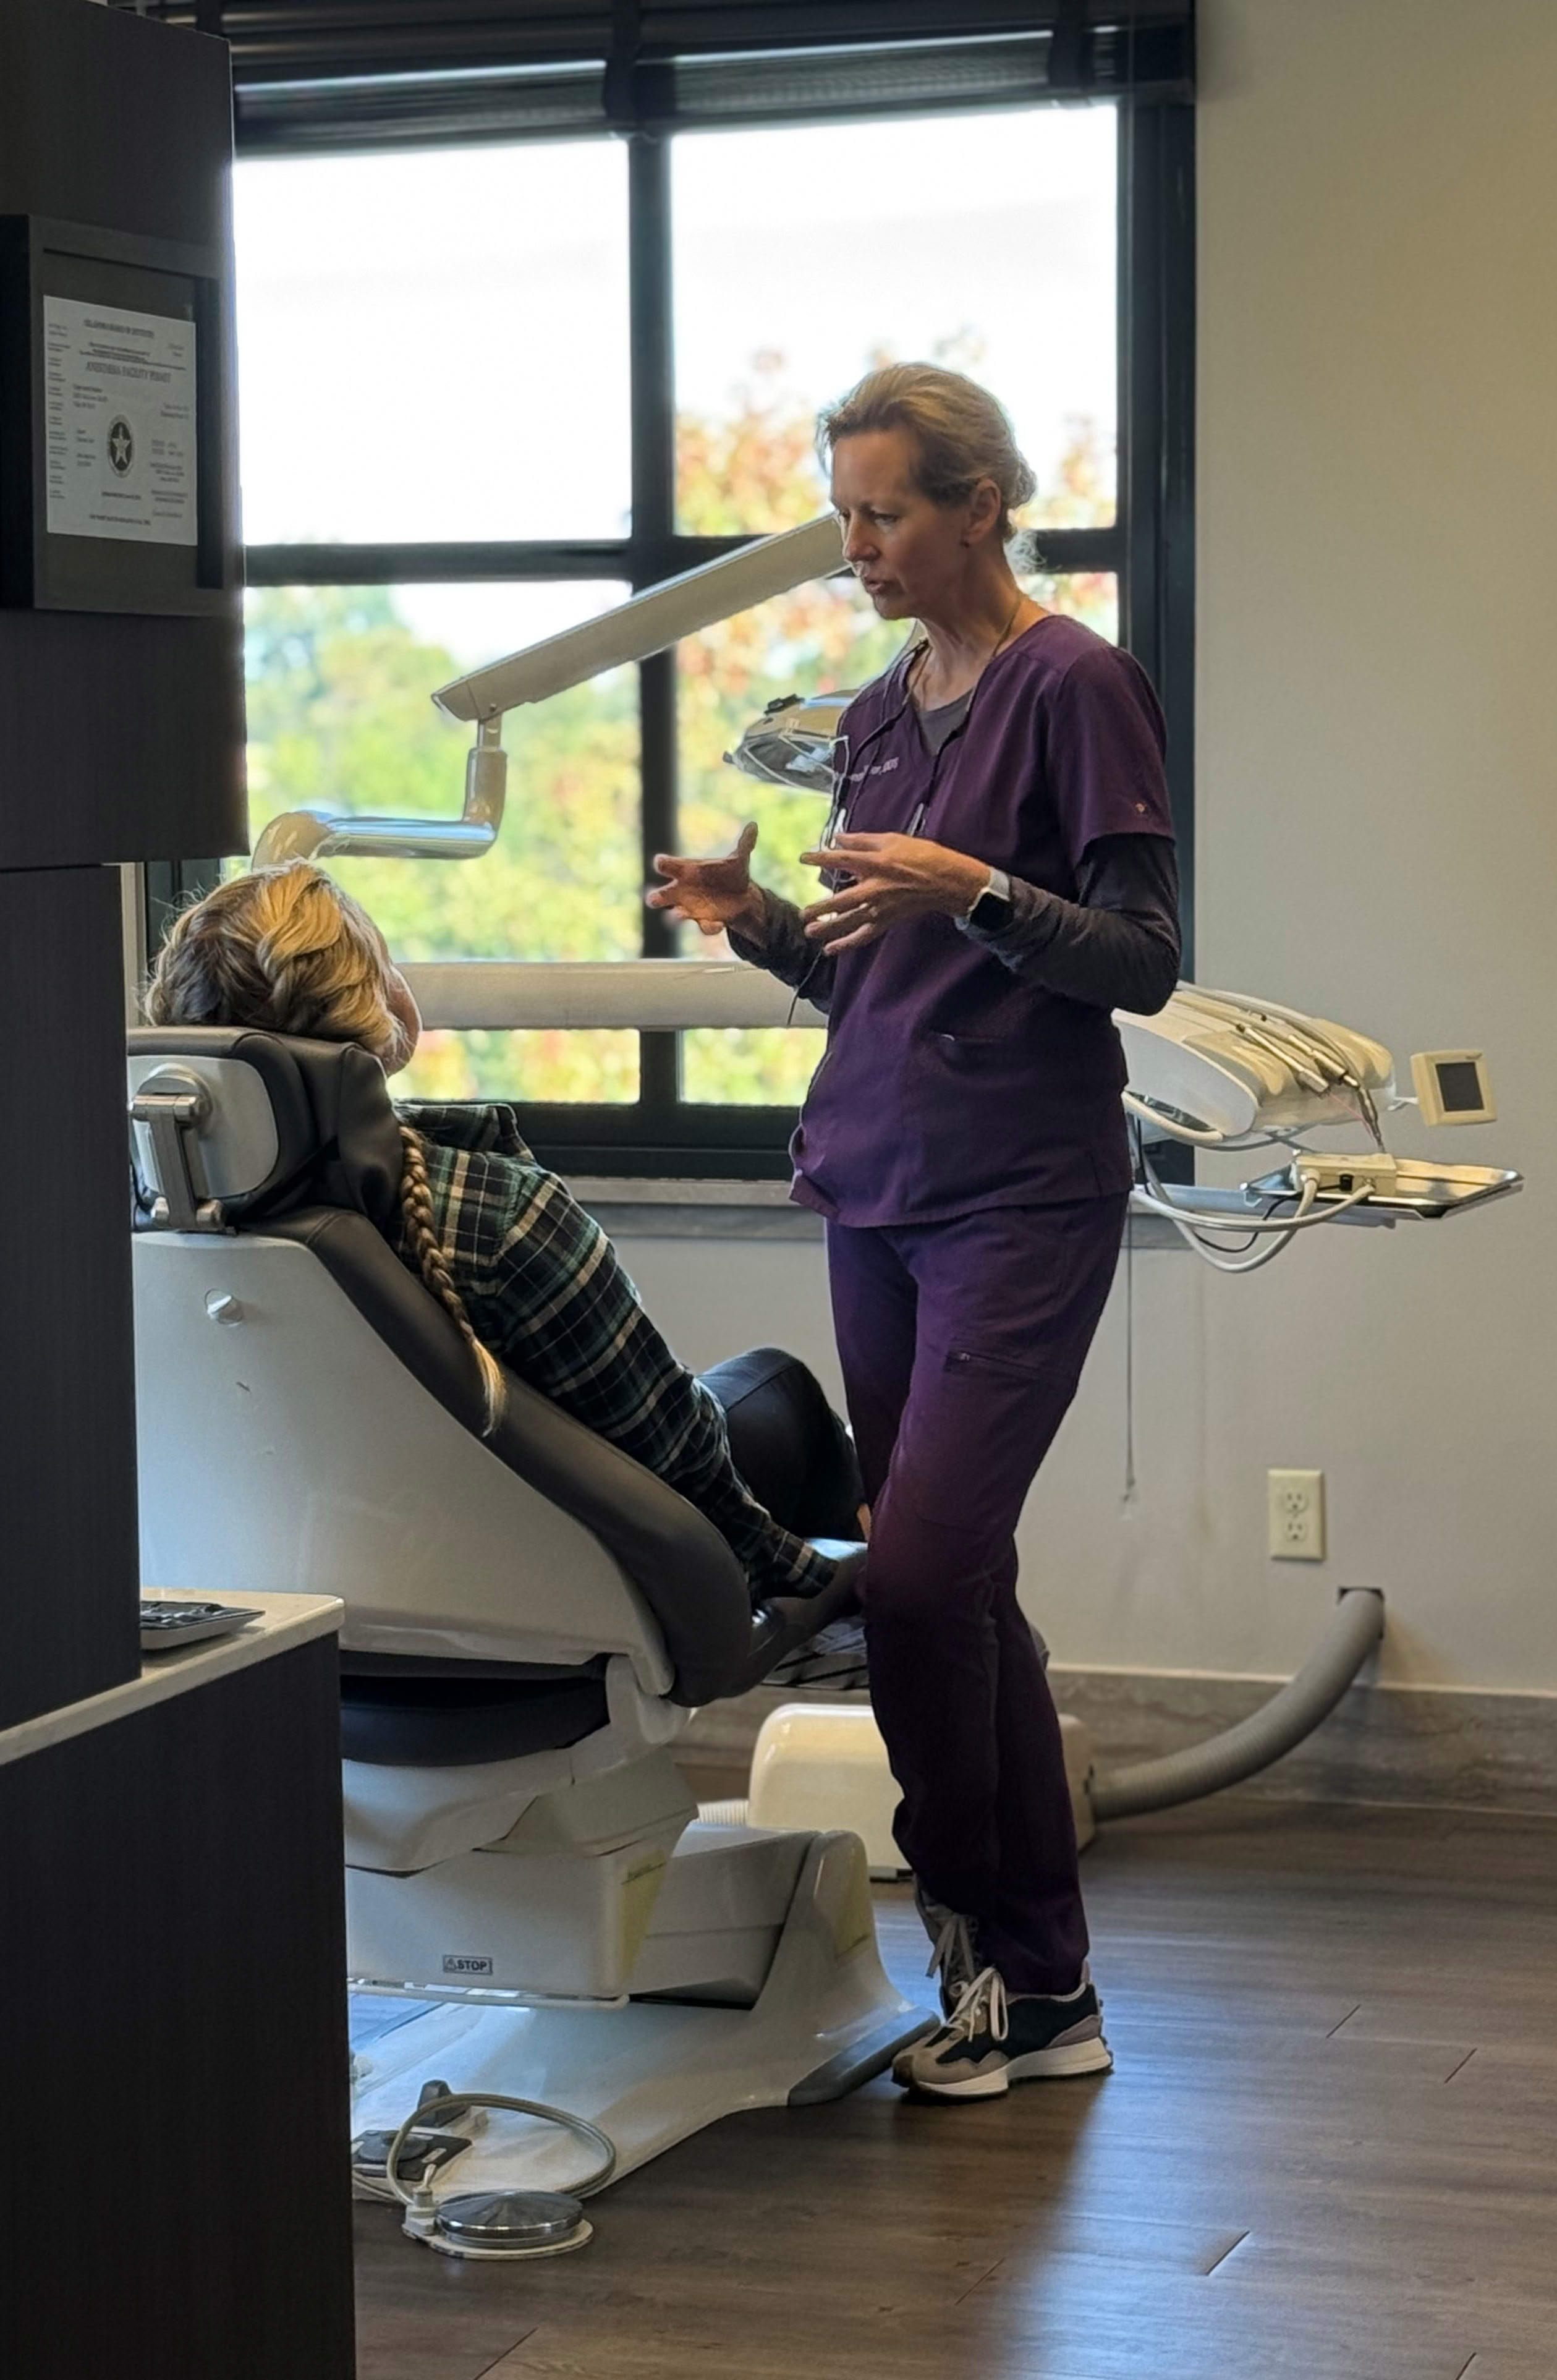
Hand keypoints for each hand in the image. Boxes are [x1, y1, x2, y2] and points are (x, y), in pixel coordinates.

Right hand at [647, 821, 762, 937]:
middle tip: (655, 898)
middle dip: (656, 897)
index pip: (666, 866)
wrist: (741, 896)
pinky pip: (704, 927)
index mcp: (686, 871)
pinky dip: (710, 926)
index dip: (662, 864)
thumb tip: (753, 825)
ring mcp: (692, 908)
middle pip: (661, 896)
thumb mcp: (738, 859)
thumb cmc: (730, 874)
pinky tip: (719, 924)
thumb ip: (744, 843)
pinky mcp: (705, 922)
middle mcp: (684, 891)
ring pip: (675, 916)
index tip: (661, 863)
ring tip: (680, 915)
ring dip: (676, 917)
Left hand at [798, 832, 988, 954]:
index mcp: (875, 864)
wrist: (946, 881)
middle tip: (803, 913)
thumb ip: (862, 840)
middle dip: (820, 908)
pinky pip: (863, 935)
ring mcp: (880, 908)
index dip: (821, 858)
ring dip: (828, 928)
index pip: (841, 860)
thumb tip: (839, 837)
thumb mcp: (891, 840)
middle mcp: (874, 888)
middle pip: (840, 901)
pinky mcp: (886, 920)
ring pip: (849, 922)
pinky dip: (847, 944)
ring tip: (810, 932)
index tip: (804, 858)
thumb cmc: (922, 856)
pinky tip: (831, 950)